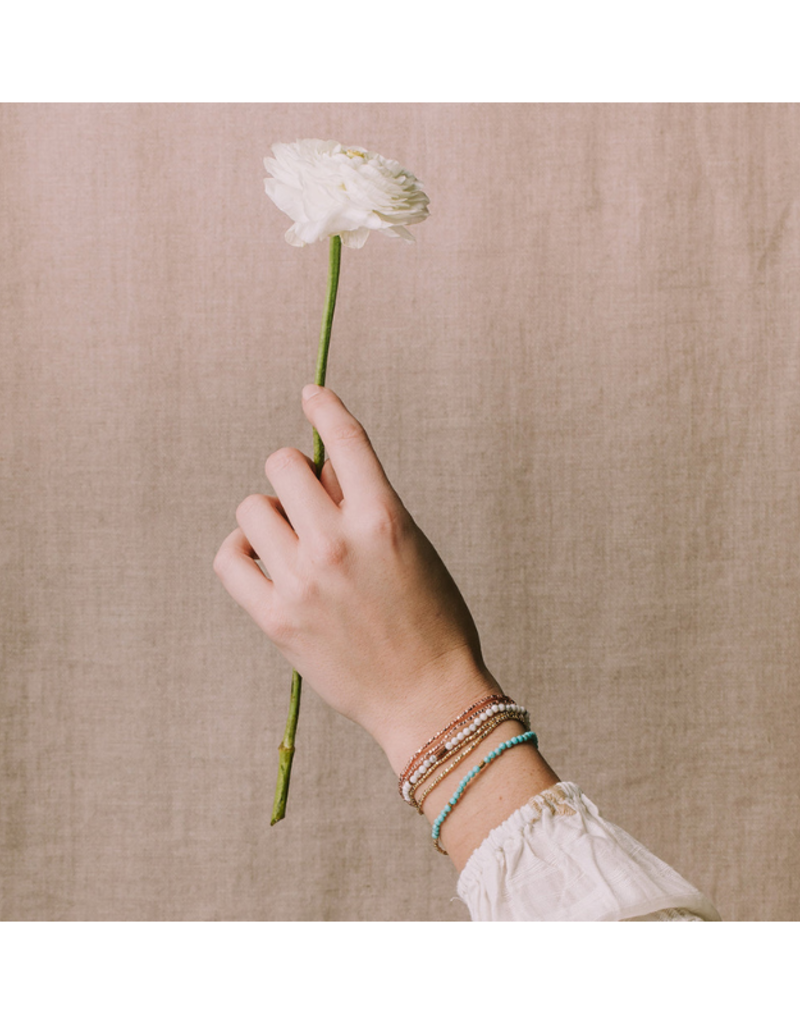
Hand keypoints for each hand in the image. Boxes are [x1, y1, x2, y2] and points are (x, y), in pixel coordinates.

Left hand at [214, 385, 500, 771]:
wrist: (427, 697)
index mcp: (384, 518)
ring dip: (270, 515)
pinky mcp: (276, 618)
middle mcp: (338, 543)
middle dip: (294, 475)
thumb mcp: (411, 546)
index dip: (324, 407)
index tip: (312, 394)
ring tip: (291, 540)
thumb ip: (363, 503)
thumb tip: (312, 470)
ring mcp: (303, 581)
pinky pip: (229, 558)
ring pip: (253, 508)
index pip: (344, 440)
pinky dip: (241, 550)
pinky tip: (261, 558)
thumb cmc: (431, 617)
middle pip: (281, 465)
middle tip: (309, 502)